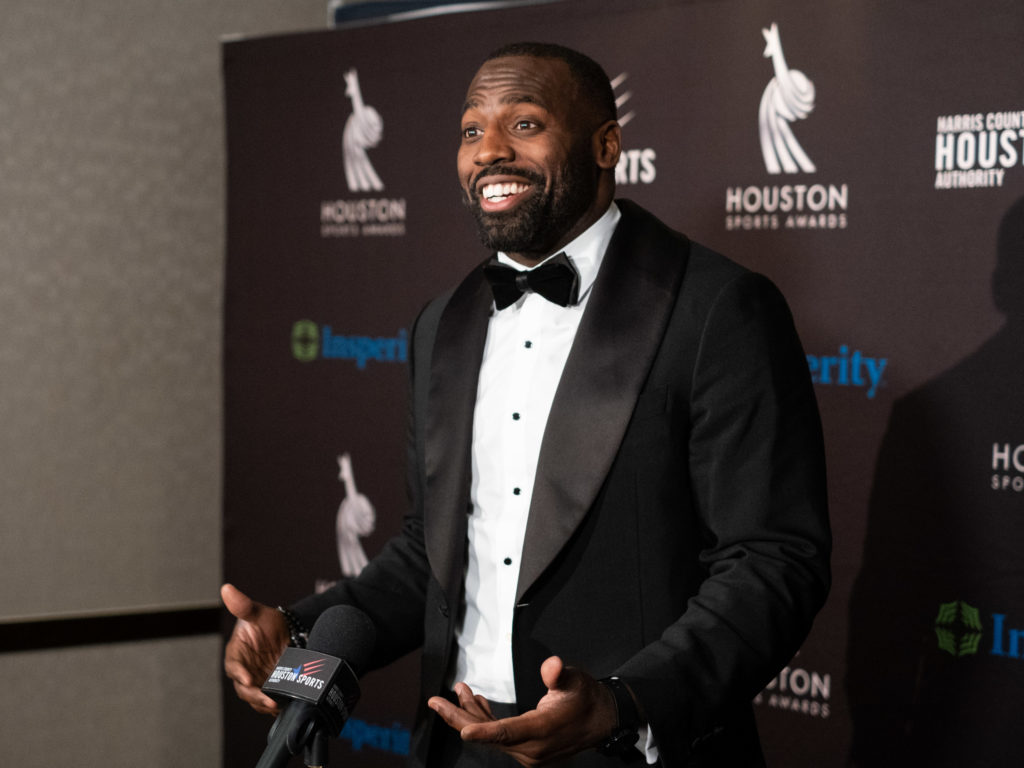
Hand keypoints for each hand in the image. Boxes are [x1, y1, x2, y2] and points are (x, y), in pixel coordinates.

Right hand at [221, 583, 289, 714]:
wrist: (287, 632)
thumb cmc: (266, 622)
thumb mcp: (257, 612)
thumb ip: (243, 605)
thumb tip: (227, 588)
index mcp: (236, 654)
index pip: (233, 666)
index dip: (239, 673)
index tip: (247, 679)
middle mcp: (244, 671)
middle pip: (244, 688)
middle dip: (255, 695)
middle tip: (267, 699)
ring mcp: (257, 682)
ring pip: (257, 698)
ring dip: (265, 703)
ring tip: (277, 705)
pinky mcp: (270, 689)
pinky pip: (270, 700)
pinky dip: (276, 705)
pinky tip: (284, 707)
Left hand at [427, 656, 618, 766]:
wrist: (601, 721)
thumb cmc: (587, 698)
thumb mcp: (576, 680)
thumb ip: (559, 674)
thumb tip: (551, 665)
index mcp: (543, 730)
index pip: (507, 732)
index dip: (484, 731)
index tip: (462, 729)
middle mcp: (532, 748)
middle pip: (490, 735)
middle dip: (459, 717)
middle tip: (435, 702)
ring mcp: (528, 752)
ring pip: (491, 736)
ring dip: (471, 714)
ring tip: (459, 690)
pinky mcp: (526, 750)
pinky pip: (499, 737)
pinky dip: (484, 721)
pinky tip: (476, 703)